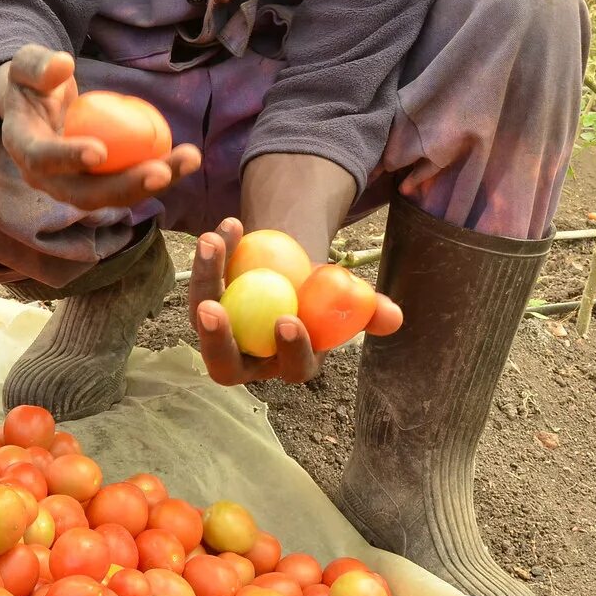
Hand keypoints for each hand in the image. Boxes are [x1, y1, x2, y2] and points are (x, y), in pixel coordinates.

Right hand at [0, 44, 200, 210]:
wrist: (37, 107)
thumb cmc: (32, 81)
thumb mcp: (25, 64)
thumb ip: (37, 64)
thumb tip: (62, 64)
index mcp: (23, 148)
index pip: (42, 159)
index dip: (68, 158)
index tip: (99, 151)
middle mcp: (47, 179)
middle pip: (86, 194)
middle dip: (126, 187)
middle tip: (161, 171)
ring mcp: (75, 187)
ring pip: (115, 196)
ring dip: (154, 183)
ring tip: (189, 159)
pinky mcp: (100, 185)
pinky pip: (130, 183)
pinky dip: (160, 173)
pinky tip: (187, 157)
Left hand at [188, 217, 402, 385]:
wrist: (296, 271)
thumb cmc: (326, 291)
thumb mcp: (350, 297)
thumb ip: (369, 309)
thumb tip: (392, 315)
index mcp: (292, 365)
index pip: (291, 368)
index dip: (290, 349)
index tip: (289, 319)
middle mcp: (251, 361)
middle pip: (225, 364)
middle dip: (216, 341)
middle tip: (214, 309)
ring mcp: (222, 336)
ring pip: (203, 319)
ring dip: (205, 280)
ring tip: (212, 242)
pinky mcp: (204, 307)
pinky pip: (203, 284)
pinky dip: (213, 255)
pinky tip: (227, 227)